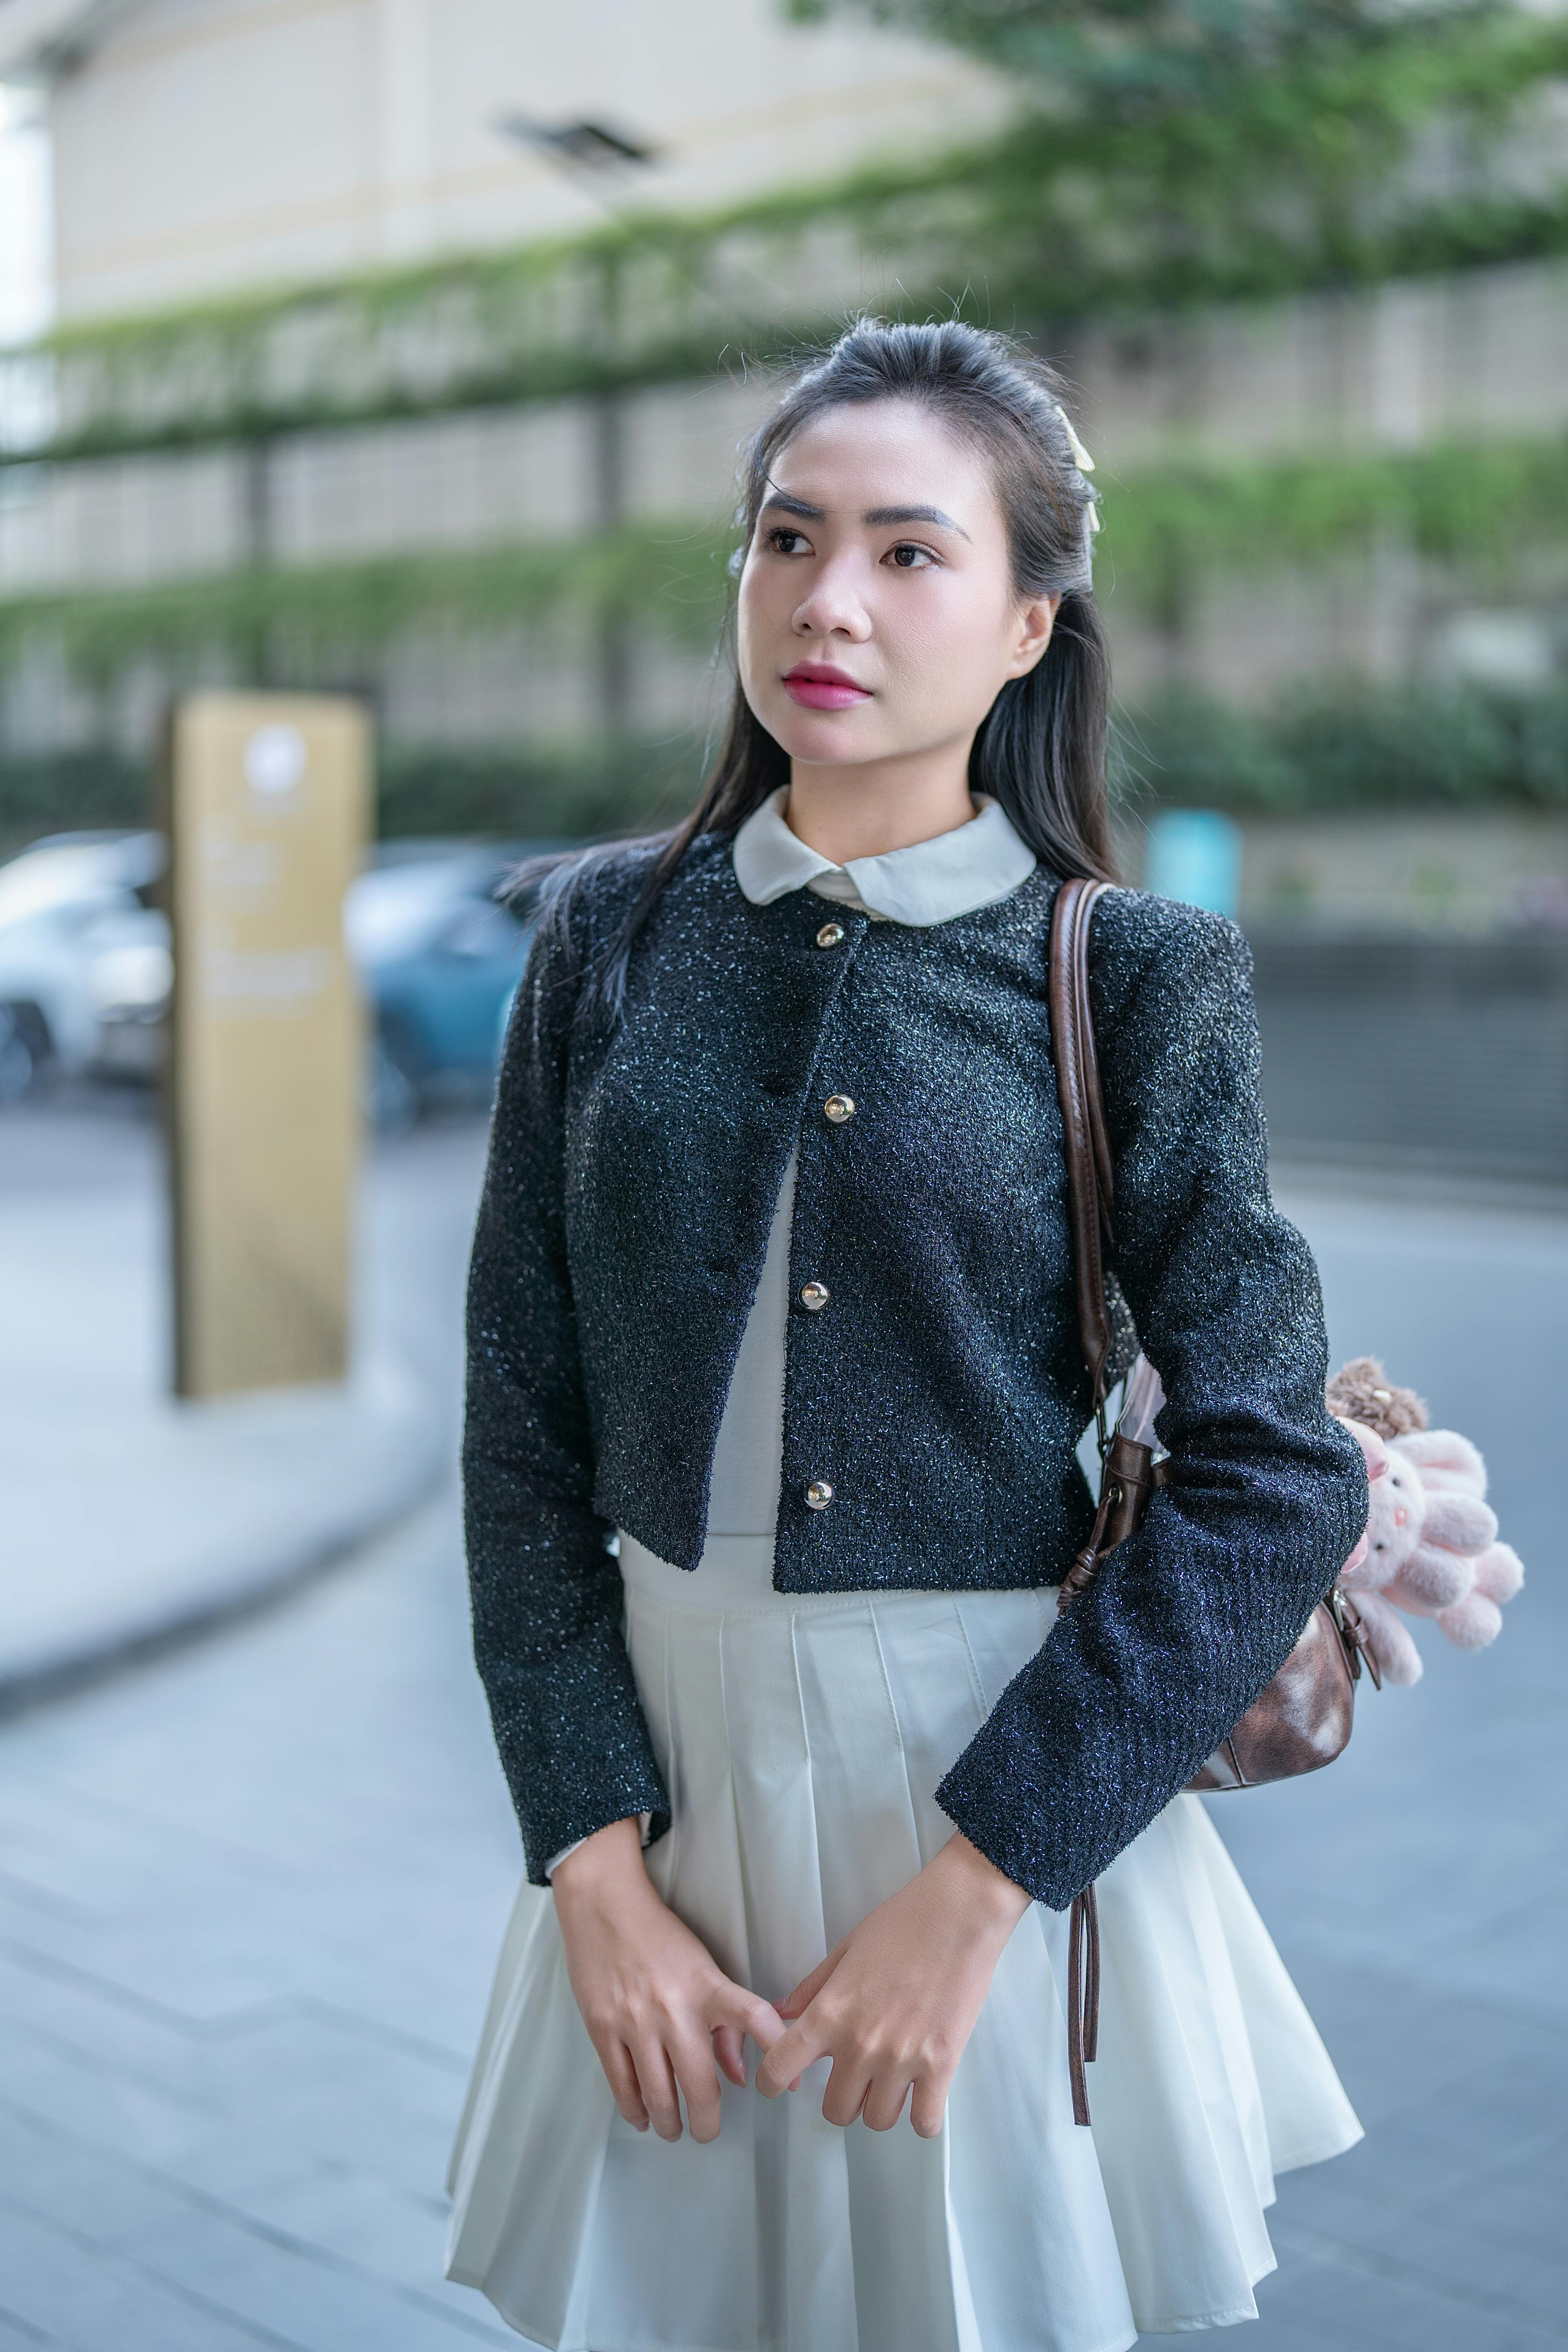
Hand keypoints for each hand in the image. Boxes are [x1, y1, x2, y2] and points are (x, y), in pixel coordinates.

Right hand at [552, 1817, 785, 2143]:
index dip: (775, 2051)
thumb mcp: (703, 1968)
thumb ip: (725, 2023)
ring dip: (669, 2123)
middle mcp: (675, 2008)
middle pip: (700, 2083)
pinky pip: (621, 2085)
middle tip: (707, 2131)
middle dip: (707, 2121)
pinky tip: (643, 2117)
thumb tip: (739, 2077)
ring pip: (658, 2095)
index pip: (753, 2017)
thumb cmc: (661, 1938)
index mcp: (708, 1987)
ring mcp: (635, 2021)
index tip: (786, 2086)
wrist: (605, 1907)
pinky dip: (635, 2110)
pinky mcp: (602, 2028)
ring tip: (674, 2129)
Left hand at [755, 1833, 1031, 2136]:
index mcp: (829, 2014)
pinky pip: (924, 2123)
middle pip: (835, 2110)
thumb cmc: (900, 1924)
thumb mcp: (845, 1949)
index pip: (779, 2070)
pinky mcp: (941, 2066)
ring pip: (877, 2119)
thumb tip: (783, 2013)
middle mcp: (860, 2045)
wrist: (959, 1914)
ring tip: (892, 2078)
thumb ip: (812, 1988)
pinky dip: (921, 2116)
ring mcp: (901, 2060)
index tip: (780, 2080)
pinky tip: (922, 2092)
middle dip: (841, 2097)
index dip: (771, 2081)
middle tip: (854, 2075)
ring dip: (880, 2103)